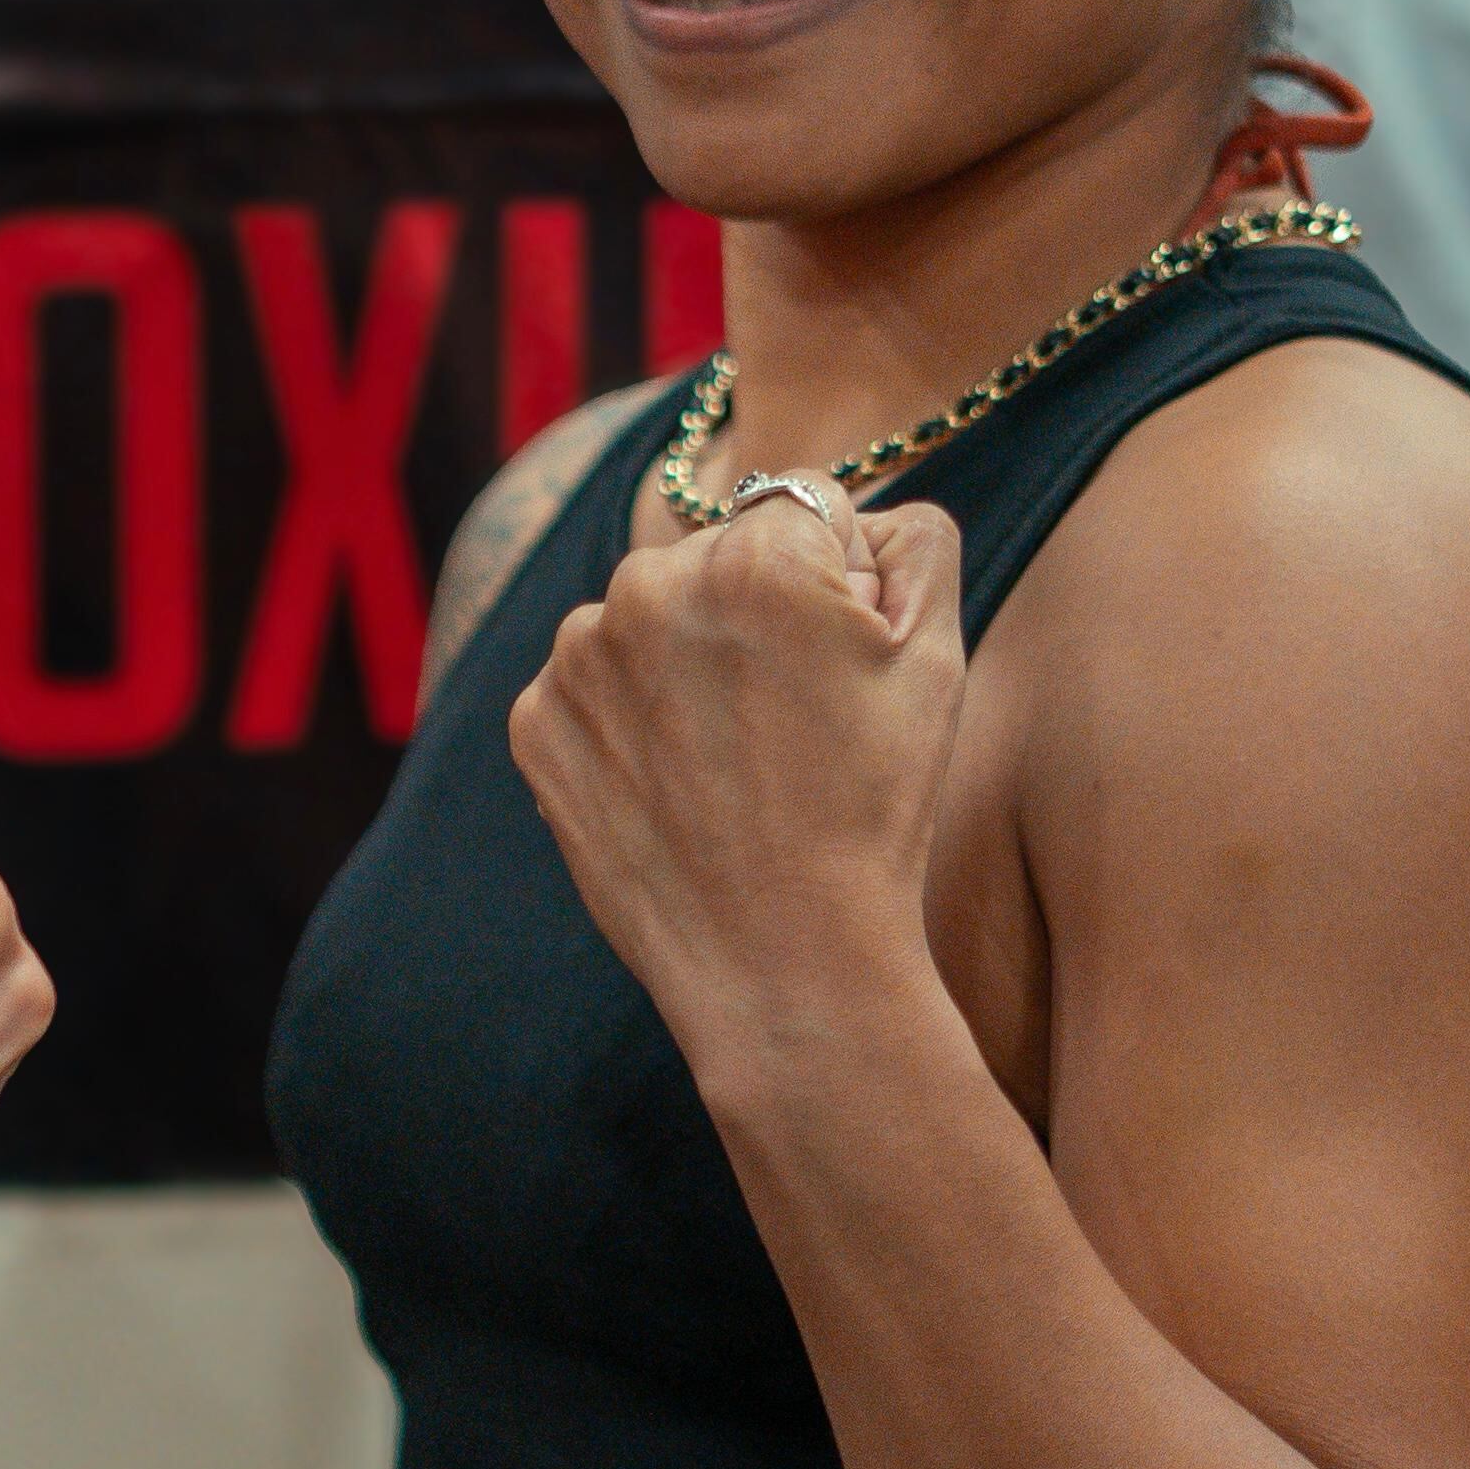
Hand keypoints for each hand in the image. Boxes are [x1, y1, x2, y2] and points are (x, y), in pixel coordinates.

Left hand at [508, 483, 966, 1080]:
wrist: (778, 957)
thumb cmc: (870, 807)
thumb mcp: (936, 655)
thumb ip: (912, 541)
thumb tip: (853, 518)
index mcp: (754, 555)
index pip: (806, 511)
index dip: (841, 585)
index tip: (843, 663)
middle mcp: (646, 585)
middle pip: (717, 558)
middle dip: (753, 614)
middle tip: (789, 722)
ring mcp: (575, 658)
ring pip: (648, 619)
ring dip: (683, 662)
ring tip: (732, 759)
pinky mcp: (533, 721)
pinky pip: (593, 687)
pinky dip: (629, 721)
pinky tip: (676, 783)